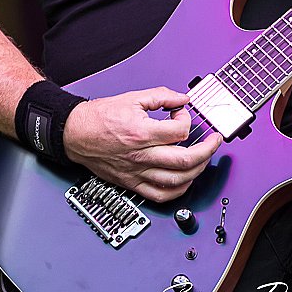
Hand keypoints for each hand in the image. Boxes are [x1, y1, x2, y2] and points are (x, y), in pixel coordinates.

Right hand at [62, 86, 221, 202]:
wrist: (76, 134)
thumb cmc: (100, 117)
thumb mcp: (132, 97)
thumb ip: (161, 96)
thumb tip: (182, 98)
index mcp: (141, 132)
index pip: (179, 131)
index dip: (187, 119)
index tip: (181, 113)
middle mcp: (141, 156)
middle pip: (185, 160)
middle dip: (207, 150)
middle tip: (214, 140)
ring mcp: (137, 172)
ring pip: (177, 181)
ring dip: (197, 170)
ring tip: (204, 159)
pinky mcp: (132, 183)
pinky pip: (160, 195)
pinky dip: (179, 190)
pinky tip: (186, 180)